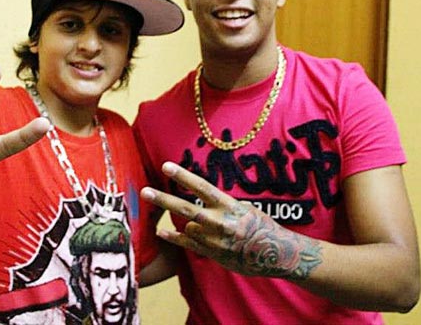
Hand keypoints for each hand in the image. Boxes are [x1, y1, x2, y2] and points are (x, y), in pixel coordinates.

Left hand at [141, 162, 321, 279]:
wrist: (276, 254)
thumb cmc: (261, 225)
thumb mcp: (243, 208)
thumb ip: (221, 204)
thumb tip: (201, 197)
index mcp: (229, 206)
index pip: (202, 187)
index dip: (183, 176)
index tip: (165, 166)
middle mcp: (220, 222)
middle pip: (186, 208)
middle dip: (163, 199)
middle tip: (144, 191)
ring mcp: (216, 240)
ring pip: (188, 226)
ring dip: (186, 222)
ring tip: (188, 216)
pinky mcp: (214, 254)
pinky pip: (189, 244)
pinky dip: (174, 237)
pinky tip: (161, 231)